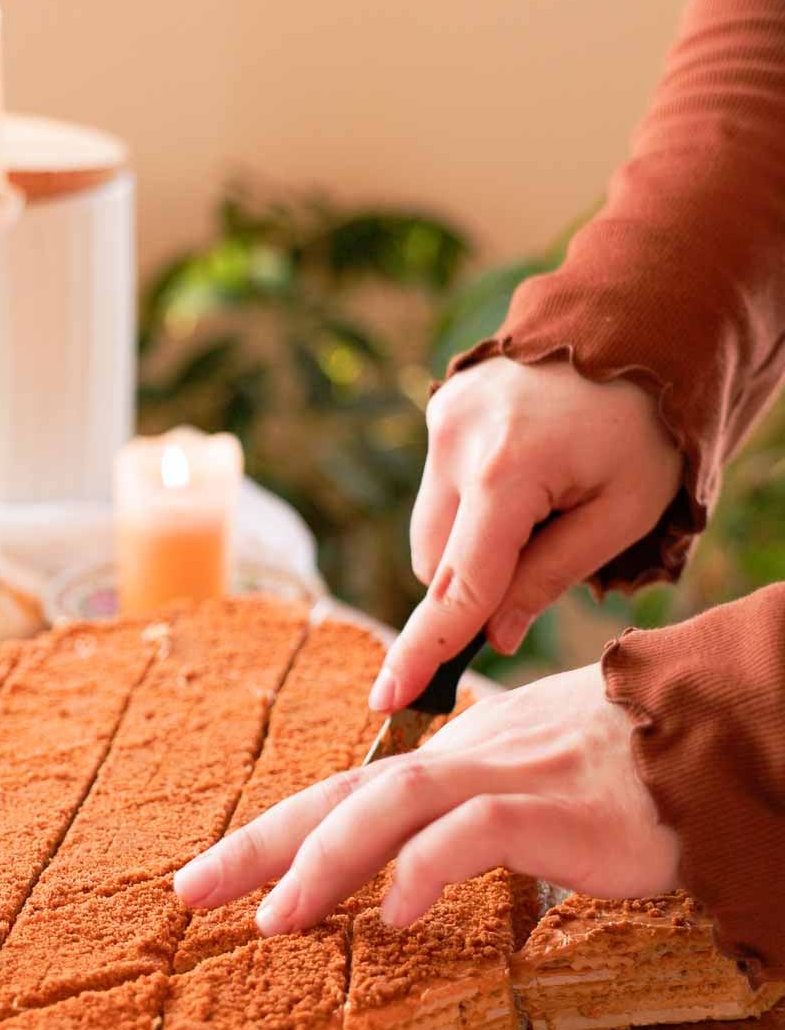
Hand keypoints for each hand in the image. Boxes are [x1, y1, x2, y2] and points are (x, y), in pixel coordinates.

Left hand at [174, 664, 680, 933]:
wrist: (709, 736)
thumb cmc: (628, 768)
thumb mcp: (532, 784)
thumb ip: (473, 814)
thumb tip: (422, 865)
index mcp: (454, 758)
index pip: (346, 794)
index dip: (274, 833)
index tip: (211, 876)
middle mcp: (465, 759)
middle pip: (343, 794)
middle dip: (260, 842)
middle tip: (189, 892)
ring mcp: (508, 777)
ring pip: (394, 804)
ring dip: (327, 860)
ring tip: (273, 918)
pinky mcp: (557, 806)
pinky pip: (480, 832)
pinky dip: (433, 867)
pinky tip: (401, 912)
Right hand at [370, 356, 682, 713]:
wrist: (635, 329)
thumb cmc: (642, 429)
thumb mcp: (621, 514)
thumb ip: (550, 578)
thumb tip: (491, 637)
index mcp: (507, 474)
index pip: (459, 587)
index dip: (427, 651)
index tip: (387, 700)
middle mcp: (455, 445)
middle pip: (437, 566)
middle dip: (477, 583)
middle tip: (547, 551)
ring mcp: (439, 421)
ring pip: (431, 532)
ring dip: (473, 545)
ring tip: (542, 503)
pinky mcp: (438, 408)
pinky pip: (437, 489)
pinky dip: (471, 504)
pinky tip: (523, 472)